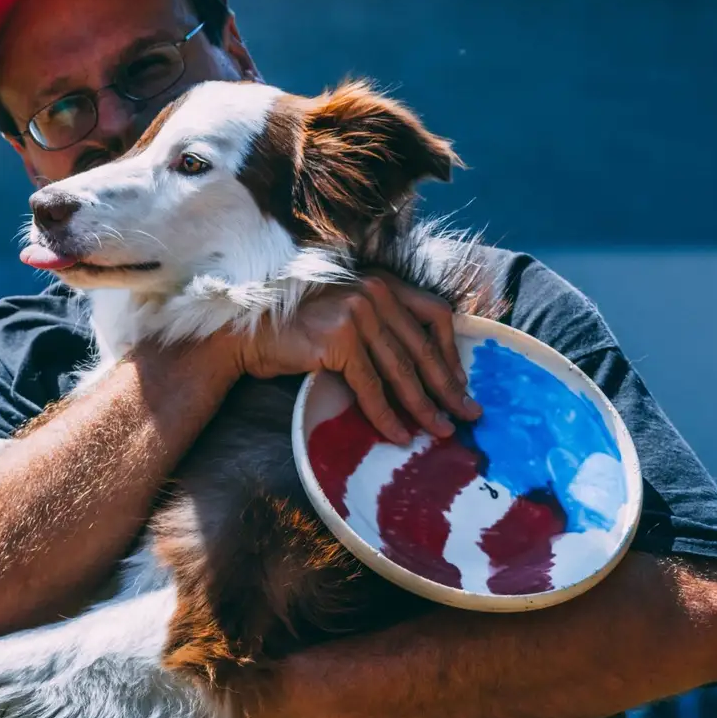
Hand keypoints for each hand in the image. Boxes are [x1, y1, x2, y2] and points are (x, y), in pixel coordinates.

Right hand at [226, 274, 479, 444]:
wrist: (247, 334)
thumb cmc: (297, 330)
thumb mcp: (347, 316)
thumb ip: (380, 326)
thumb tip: (420, 369)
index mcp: (382, 282)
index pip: (435, 315)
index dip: (452, 352)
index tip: (458, 383)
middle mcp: (374, 291)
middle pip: (424, 347)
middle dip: (448, 387)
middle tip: (468, 415)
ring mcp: (357, 313)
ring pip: (401, 370)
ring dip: (424, 407)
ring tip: (441, 431)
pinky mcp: (339, 339)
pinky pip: (371, 386)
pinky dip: (387, 415)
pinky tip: (398, 435)